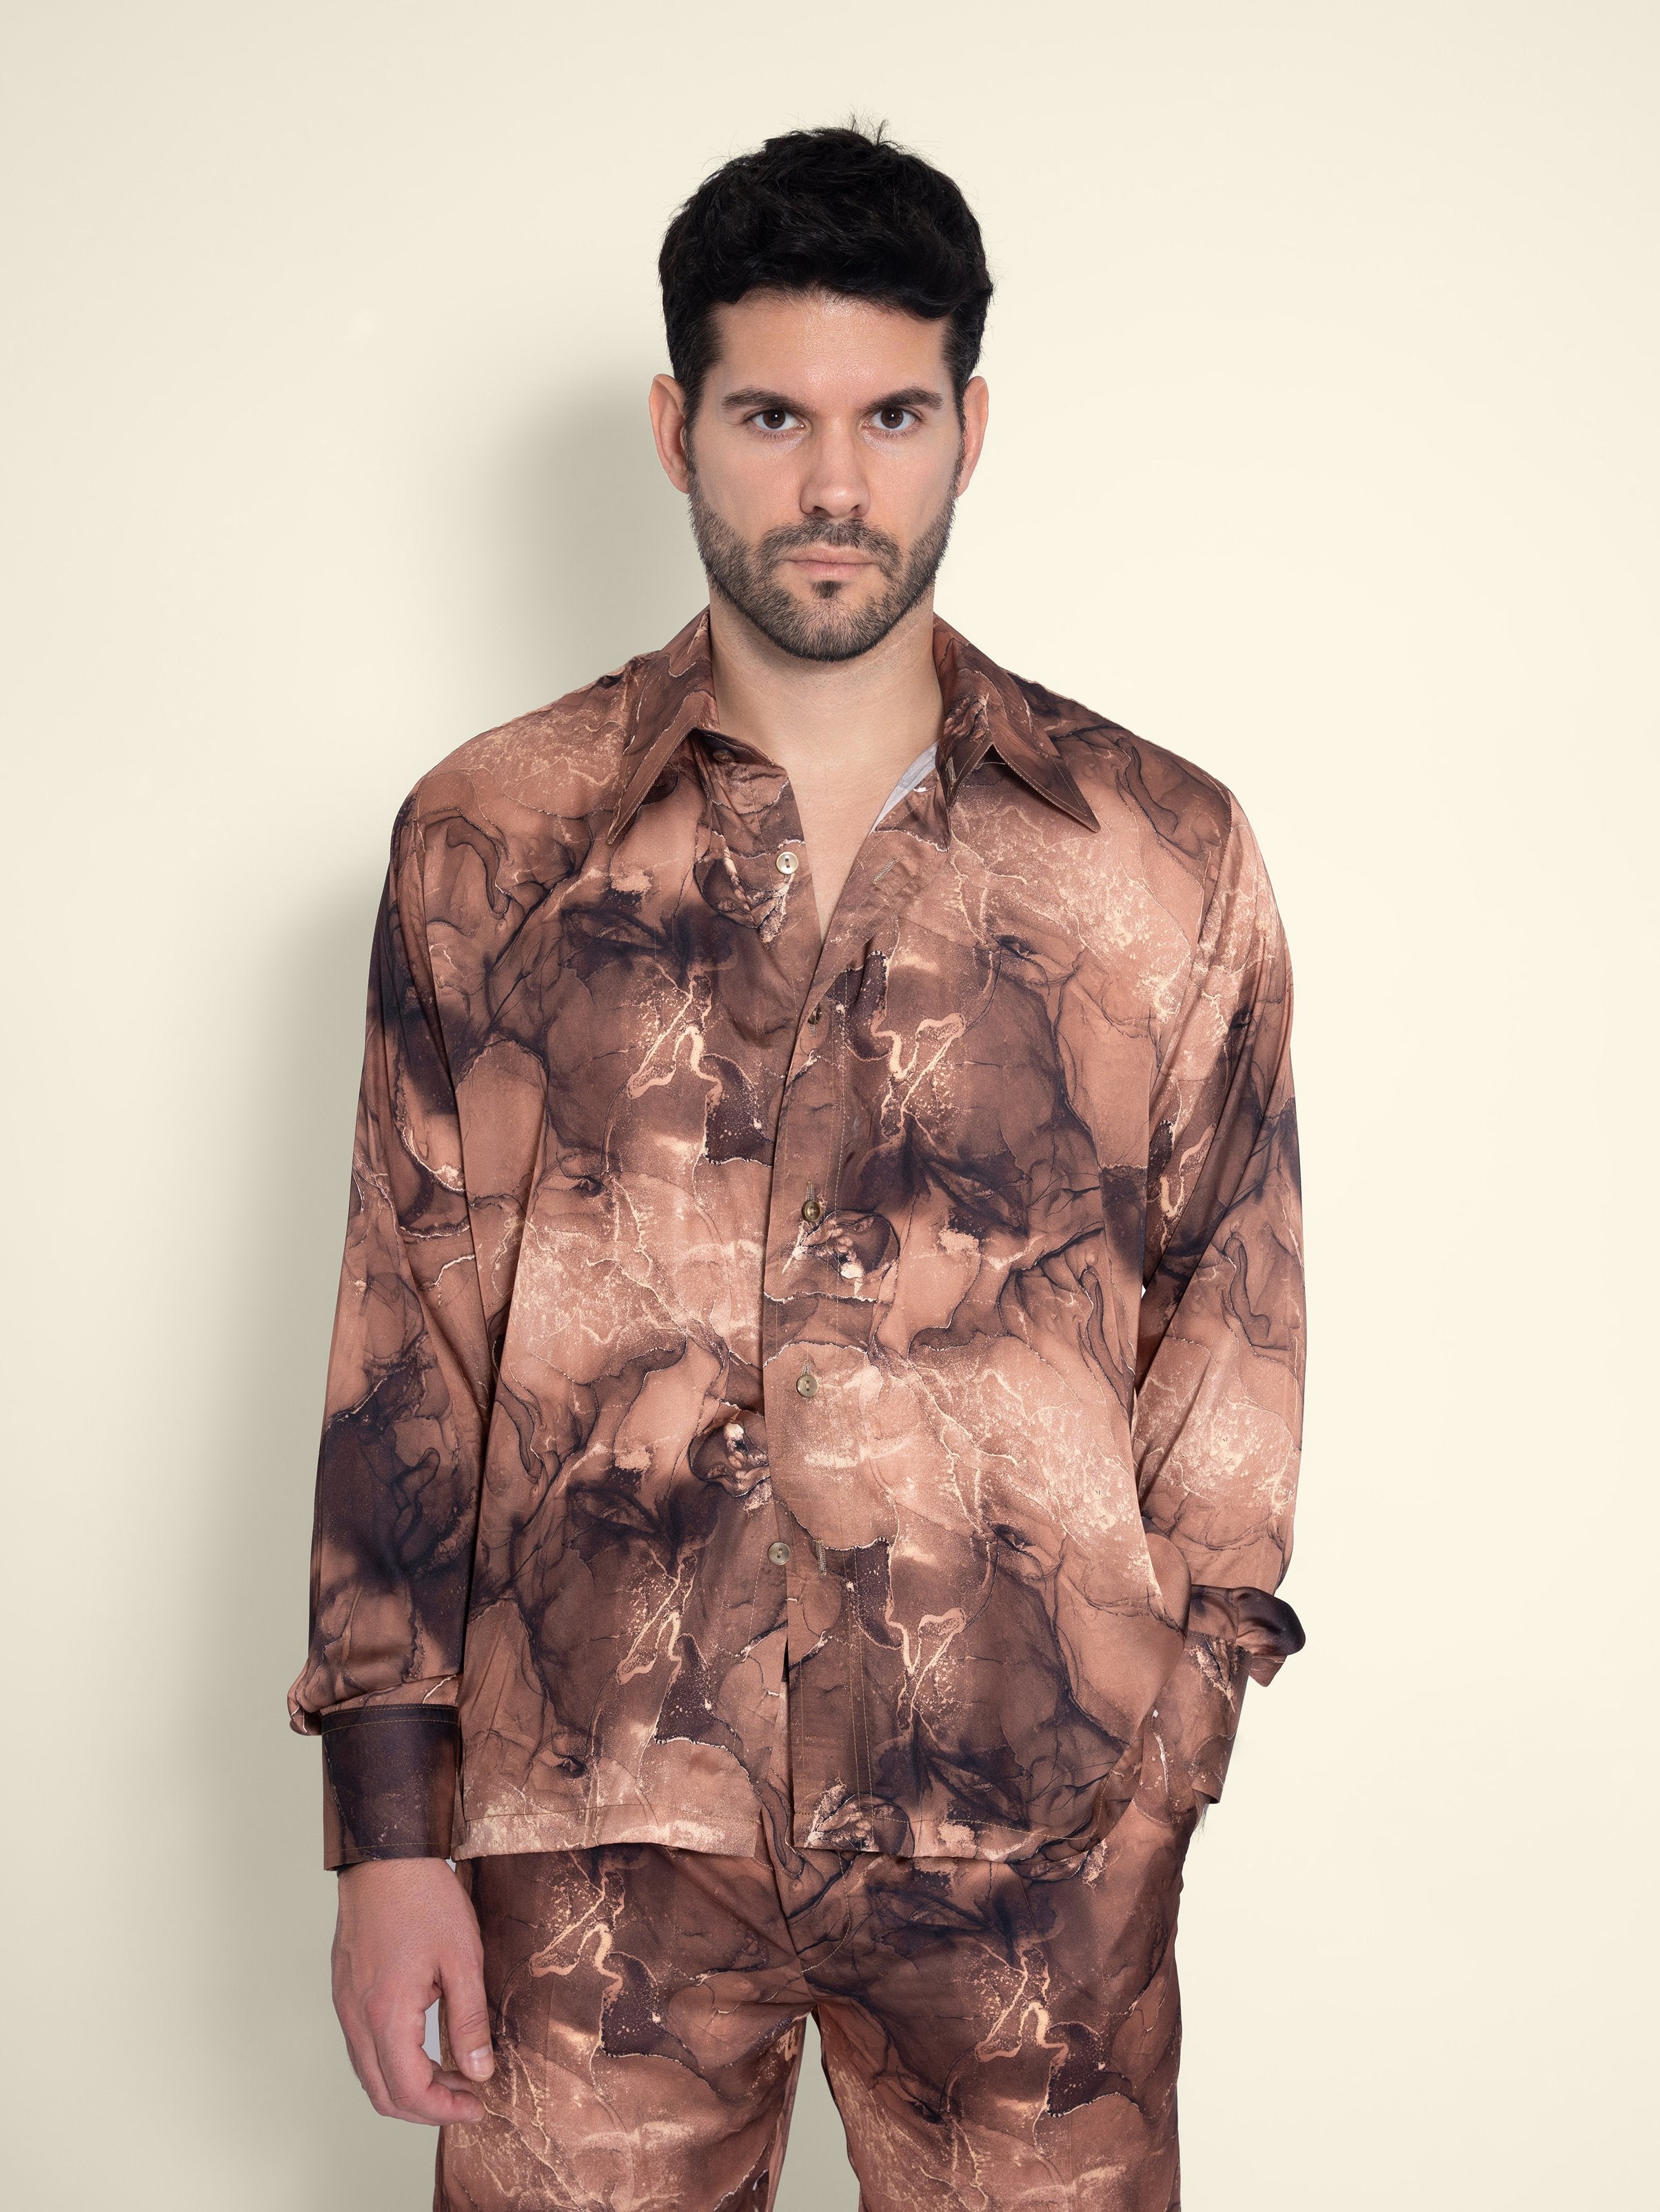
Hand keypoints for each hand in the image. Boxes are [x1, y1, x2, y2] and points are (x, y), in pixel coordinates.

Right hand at [331, 1856, 494, 2124]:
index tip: (477, 2106)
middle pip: (383, 2094)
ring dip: (409, 2086)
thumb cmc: (423, 1899)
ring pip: (369, 2074)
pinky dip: (392, 2062)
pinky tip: (425, 2047)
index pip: (409, 2091)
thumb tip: (480, 2071)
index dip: (444, 2111)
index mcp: (386, 2014)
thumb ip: (470, 2020)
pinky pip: (363, 2047)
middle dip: (426, 2108)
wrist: (385, 1856)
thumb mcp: (462, 1958)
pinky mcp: (345, 1992)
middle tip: (466, 2099)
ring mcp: (346, 2006)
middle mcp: (357, 2018)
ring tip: (453, 2074)